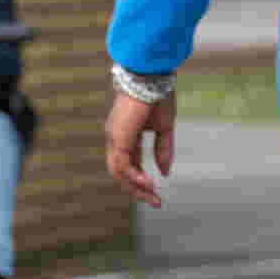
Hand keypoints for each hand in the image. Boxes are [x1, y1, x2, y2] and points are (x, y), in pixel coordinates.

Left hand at [104, 86, 177, 208]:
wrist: (151, 76)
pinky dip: (134, 177)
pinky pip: (122, 165)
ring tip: (153, 197)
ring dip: (135, 188)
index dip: (142, 181)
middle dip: (138, 190)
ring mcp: (114, 138)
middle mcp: (116, 138)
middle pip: (121, 173)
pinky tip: (149, 183)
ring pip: (118, 173)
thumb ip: (163, 150)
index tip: (158, 193)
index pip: (130, 165)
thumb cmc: (157, 96)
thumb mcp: (165, 128)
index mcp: (125, 135)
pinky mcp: (118, 137)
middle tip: (156, 202)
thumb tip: (165, 173)